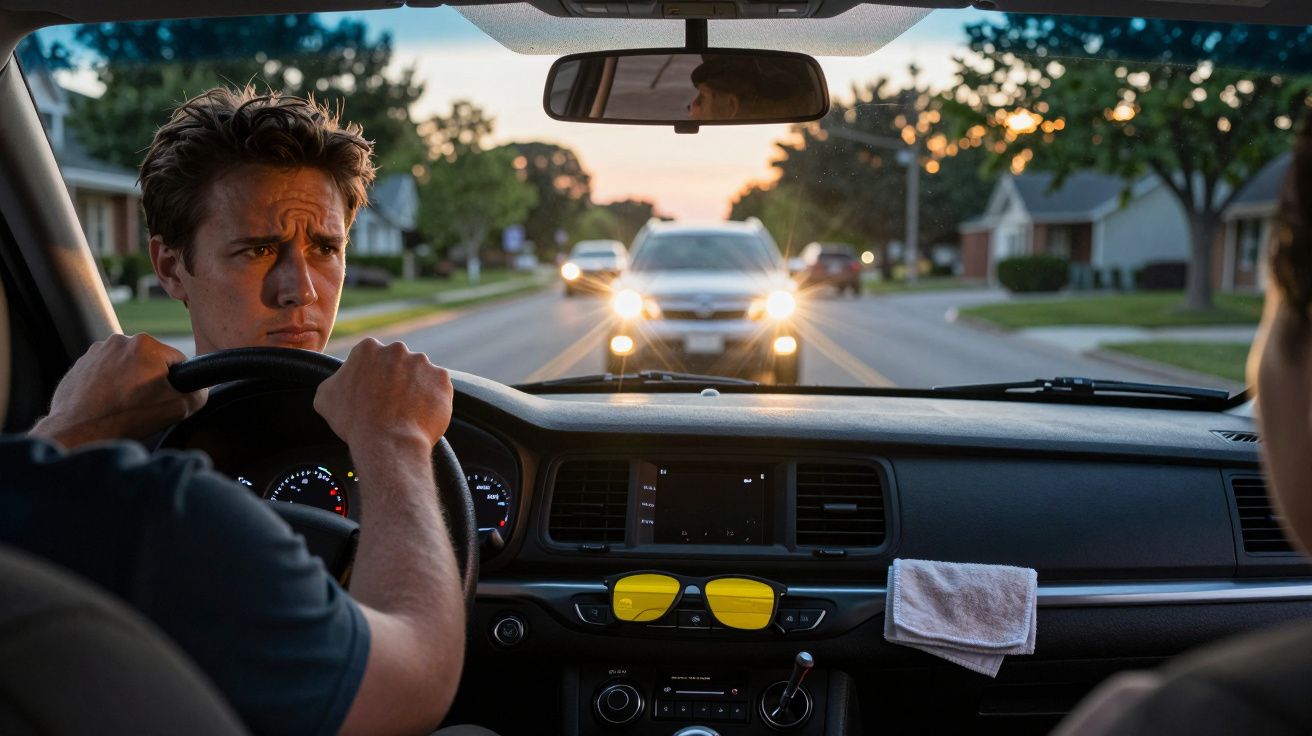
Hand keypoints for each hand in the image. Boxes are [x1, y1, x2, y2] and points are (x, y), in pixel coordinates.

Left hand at [31, 333, 205, 448]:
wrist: (80, 431)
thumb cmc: (125, 418)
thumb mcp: (178, 409)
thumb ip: (199, 394)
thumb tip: (200, 390)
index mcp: (147, 345)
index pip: (177, 360)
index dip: (176, 382)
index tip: (165, 398)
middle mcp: (120, 341)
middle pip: (150, 361)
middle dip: (151, 380)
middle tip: (143, 404)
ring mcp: (97, 351)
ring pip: (127, 366)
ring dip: (130, 381)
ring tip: (123, 405)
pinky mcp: (81, 363)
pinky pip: (106, 371)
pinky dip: (110, 385)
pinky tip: (108, 403)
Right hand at [314, 339, 452, 455]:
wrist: (388, 443)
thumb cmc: (355, 422)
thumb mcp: (325, 398)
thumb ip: (335, 381)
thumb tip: (340, 381)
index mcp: (368, 348)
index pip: (372, 358)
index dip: (372, 378)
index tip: (373, 393)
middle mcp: (397, 349)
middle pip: (397, 363)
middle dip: (395, 380)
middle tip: (390, 404)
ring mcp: (422, 363)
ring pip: (420, 374)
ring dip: (415, 388)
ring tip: (407, 412)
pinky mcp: (442, 378)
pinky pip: (438, 387)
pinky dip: (433, 399)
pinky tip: (421, 414)